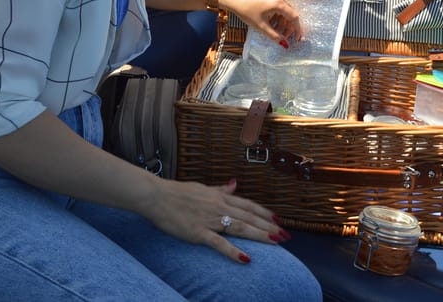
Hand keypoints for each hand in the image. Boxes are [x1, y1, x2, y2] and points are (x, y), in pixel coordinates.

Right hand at [144, 178, 290, 262]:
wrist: (156, 196)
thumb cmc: (176, 192)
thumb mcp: (202, 188)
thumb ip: (220, 189)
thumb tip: (234, 184)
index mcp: (220, 197)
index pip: (248, 205)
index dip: (265, 213)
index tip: (279, 220)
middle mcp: (218, 207)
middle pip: (249, 217)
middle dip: (270, 226)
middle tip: (286, 235)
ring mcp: (209, 219)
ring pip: (240, 227)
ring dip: (260, 235)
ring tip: (277, 242)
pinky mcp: (198, 232)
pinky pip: (219, 243)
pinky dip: (233, 251)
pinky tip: (246, 259)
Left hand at [219, 0, 301, 44]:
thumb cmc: (246, 12)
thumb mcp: (261, 26)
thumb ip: (274, 36)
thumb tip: (285, 44)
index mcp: (278, 3)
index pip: (294, 17)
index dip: (297, 28)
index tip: (297, 38)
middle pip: (290, 13)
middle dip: (288, 26)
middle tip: (283, 36)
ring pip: (284, 9)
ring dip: (282, 20)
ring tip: (275, 29)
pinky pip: (278, 4)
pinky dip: (277, 13)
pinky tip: (271, 20)